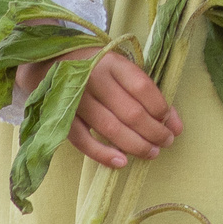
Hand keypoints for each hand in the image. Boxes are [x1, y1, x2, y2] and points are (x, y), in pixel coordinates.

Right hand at [14, 49, 181, 169]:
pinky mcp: (62, 118)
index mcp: (112, 62)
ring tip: (152, 153)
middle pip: (130, 112)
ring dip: (135, 145)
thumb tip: (174, 122)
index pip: (142, 87)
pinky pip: (84, 141)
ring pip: (110, 128)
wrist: (48, 62)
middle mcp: (94, 79)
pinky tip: (122, 162)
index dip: (161, 108)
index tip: (173, 123)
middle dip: (153, 132)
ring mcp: (76, 99)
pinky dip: (103, 154)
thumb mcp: (120, 67)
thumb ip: (144, 91)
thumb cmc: (95, 66)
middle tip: (167, 142)